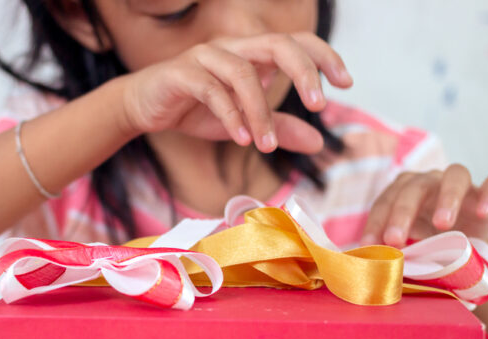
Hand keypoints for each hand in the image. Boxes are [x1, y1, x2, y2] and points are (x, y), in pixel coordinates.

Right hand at [121, 32, 352, 154]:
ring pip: (243, 73)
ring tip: (266, 146)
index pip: (295, 43)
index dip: (323, 56)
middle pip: (277, 44)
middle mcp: (231, 49)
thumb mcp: (242, 124)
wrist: (142, 108)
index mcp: (251, 55)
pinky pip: (211, 89)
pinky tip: (240, 139)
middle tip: (318, 105)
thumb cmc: (193, 109)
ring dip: (260, 111)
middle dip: (304, 71)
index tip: (345, 82)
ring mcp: (204, 57)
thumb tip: (316, 141)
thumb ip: (277, 130)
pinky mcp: (180, 73)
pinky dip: (229, 115)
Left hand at [361, 164, 487, 246]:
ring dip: (447, 198)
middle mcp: (429, 182)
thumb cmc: (426, 246)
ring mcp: (460, 184)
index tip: (370, 245)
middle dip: (402, 213)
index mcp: (402, 191)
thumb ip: (390, 250)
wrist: (464, 252)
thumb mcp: (406, 248)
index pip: (386, 201)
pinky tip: (484, 214)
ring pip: (456, 175)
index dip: (375, 223)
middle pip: (414, 187)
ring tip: (442, 225)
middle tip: (395, 240)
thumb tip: (366, 264)